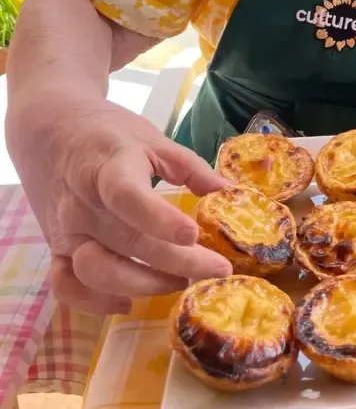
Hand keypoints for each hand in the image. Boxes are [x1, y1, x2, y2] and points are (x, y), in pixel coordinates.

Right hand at [6, 95, 232, 313]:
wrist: (48, 129)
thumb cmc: (107, 133)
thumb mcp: (151, 139)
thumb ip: (190, 166)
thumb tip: (229, 192)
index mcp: (107, 168)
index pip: (127, 197)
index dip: (160, 219)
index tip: (194, 234)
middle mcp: (83, 204)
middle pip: (128, 242)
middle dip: (178, 262)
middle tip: (218, 269)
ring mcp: (66, 230)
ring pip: (98, 271)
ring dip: (144, 284)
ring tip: (182, 281)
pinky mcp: (55, 248)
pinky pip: (67, 285)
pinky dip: (95, 302)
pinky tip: (128, 302)